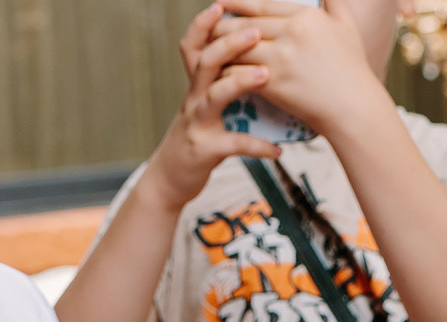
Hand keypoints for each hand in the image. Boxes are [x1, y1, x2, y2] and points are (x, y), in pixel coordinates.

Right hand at [142, 4, 285, 207]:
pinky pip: (234, 145)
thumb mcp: (204, 106)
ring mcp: (198, 123)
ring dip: (240, 82)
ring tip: (266, 75)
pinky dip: (258, 147)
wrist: (169, 179)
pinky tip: (278, 151)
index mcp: (196, 85)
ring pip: (215, 96)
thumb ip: (223, 84)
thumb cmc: (198, 138)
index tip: (222, 6)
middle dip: (229, 44)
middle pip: (206, 62)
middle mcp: (194, 98)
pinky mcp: (205, 149)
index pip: (194, 47)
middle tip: (255, 32)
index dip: (204, 25)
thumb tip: (260, 62)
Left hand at [216, 0, 394, 139]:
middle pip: (245, 24)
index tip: (221, 1)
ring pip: (238, 48)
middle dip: (222, 25)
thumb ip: (333, 2)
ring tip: (207, 51)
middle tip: (208, 27)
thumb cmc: (352, 68)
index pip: (262, 4)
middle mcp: (291, 32)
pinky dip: (225, 72)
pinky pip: (238, 72)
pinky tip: (217, 74)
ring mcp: (280, 58)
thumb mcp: (346, 26)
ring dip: (219, 49)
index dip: (238, 2)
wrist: (353, 107)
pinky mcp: (272, 83)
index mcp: (305, 16)